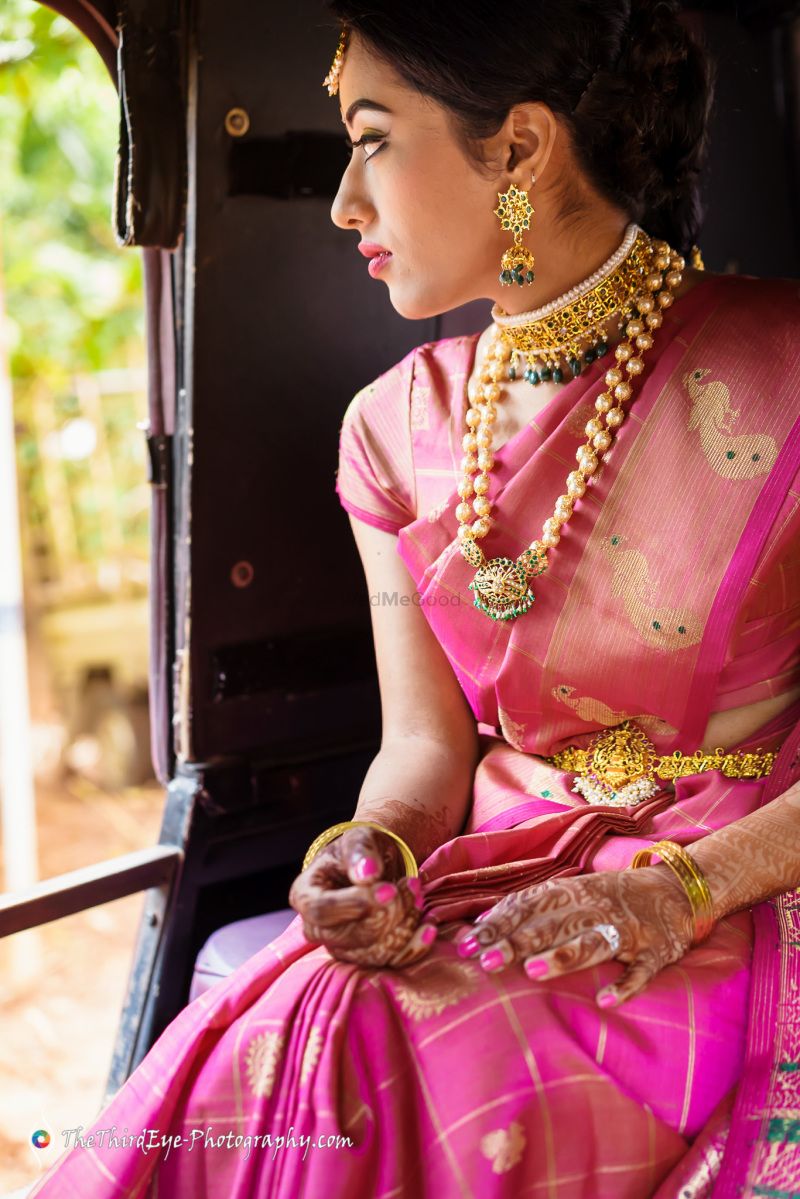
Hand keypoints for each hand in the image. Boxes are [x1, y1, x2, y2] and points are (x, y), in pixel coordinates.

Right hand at [288, 825, 437, 967]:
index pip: (323, 910)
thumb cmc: (360, 851)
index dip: (357, 903)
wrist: (374, 867)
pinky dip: (413, 947)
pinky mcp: (364, 958)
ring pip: (373, 952)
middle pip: (352, 935)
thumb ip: (361, 852)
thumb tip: (367, 874)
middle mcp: (316, 928)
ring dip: (403, 925)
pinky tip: (428, 928)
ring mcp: (340, 947)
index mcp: (305, 895)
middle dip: (389, 912)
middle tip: (412, 884)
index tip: (389, 890)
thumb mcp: (359, 839)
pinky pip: (390, 963)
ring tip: (418, 896)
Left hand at [455, 866, 697, 1007]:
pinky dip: (624, 986)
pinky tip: (605, 1000)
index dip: (498, 924)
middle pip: (553, 924)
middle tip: (487, 961)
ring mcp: (626, 929)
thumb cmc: (611, 896)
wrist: (676, 890)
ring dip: (563, 956)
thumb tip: (481, 922)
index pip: (528, 906)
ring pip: (591, 942)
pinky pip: (639, 971)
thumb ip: (532, 906)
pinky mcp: (654, 952)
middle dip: (518, 941)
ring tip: (534, 970)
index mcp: (572, 892)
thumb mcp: (572, 891)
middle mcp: (595, 907)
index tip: (468, 943)